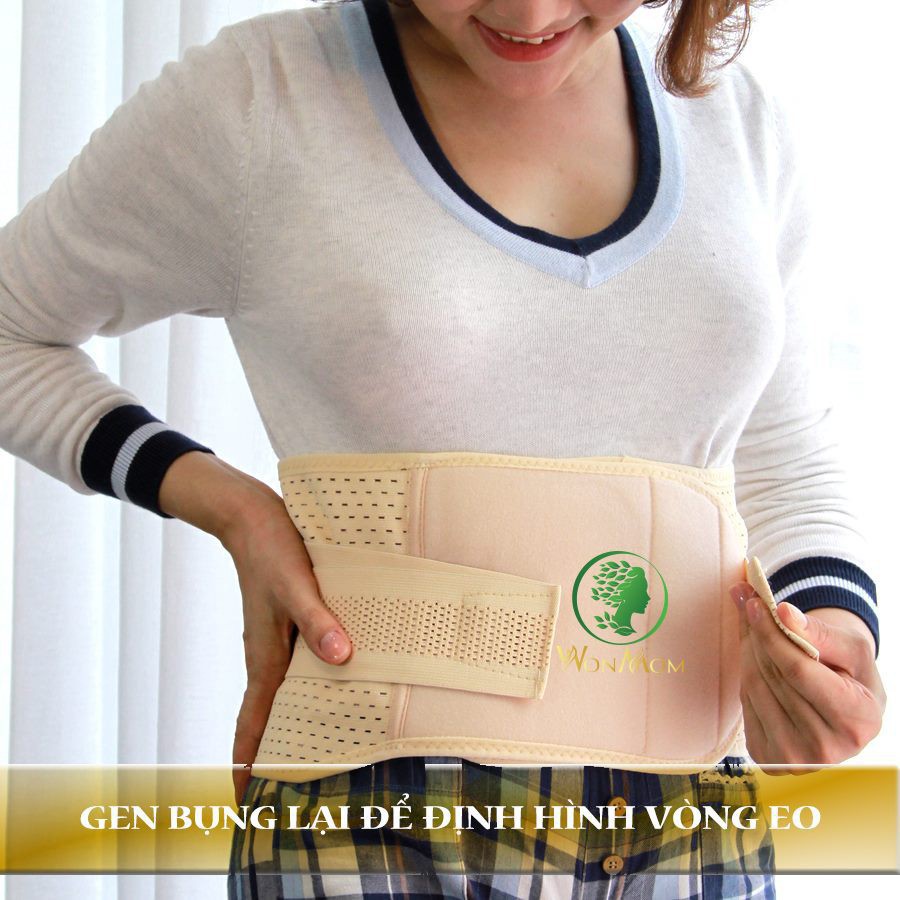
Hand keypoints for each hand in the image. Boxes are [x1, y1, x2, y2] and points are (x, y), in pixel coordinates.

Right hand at [219, 491, 352, 806]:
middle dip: (272, 755)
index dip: (247, 763)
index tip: (242, 802)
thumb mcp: (296, 585)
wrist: (252, 517)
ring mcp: (278, 641)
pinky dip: (308, 688)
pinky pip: (297, 668)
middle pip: (267, 718)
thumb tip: (340, 658)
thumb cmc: (271, 551)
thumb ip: (317, 621)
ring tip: (310, 751)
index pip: (251, 724)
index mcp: (265, 658)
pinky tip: (332, 685)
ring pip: (284, 695)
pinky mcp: (289, 625)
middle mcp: (270, 657)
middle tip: (286, 793)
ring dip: (290, 723)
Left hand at [730, 582, 885, 774]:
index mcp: (857, 722)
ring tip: (752, 624)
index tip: (756, 603)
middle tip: (748, 602)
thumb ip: (819, 631)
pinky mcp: (768, 759)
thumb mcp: (852, 650)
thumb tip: (782, 612)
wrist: (844, 714)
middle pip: (773, 678)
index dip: (773, 634)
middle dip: (758, 635)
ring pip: (754, 688)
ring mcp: (794, 760)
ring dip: (748, 650)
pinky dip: (747, 673)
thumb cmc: (853, 676)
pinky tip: (756, 658)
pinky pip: (746, 703)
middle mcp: (826, 750)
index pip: (799, 672)